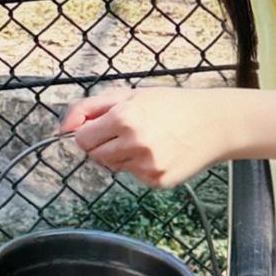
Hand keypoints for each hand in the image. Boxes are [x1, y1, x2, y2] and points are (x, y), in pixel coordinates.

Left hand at [58, 77, 243, 182]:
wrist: (213, 123)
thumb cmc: (171, 105)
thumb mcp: (130, 94)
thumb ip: (90, 107)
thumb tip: (62, 127)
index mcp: (124, 117)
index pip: (82, 138)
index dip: (89, 132)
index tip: (102, 126)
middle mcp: (133, 143)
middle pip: (94, 155)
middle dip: (103, 144)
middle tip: (128, 131)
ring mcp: (145, 165)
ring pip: (113, 167)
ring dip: (121, 155)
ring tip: (147, 140)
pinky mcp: (156, 181)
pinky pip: (133, 176)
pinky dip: (140, 166)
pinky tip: (159, 152)